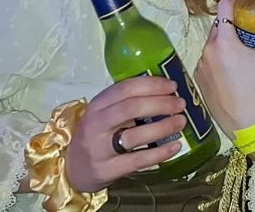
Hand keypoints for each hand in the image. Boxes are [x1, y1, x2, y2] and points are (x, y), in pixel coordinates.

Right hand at [63, 76, 188, 191]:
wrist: (73, 169)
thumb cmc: (96, 136)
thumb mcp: (104, 114)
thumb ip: (126, 103)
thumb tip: (165, 92)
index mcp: (97, 105)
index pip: (124, 89)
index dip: (151, 85)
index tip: (172, 85)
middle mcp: (96, 125)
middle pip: (130, 109)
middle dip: (160, 103)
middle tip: (180, 104)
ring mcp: (100, 149)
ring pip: (134, 136)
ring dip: (163, 127)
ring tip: (181, 122)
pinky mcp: (107, 169)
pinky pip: (138, 160)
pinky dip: (160, 153)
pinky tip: (176, 146)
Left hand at [194, 0, 254, 135]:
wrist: (243, 120)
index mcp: (224, 41)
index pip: (223, 6)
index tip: (244, 1)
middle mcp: (207, 49)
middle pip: (218, 25)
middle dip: (232, 22)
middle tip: (248, 27)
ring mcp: (200, 64)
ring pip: (212, 42)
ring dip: (224, 40)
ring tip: (241, 49)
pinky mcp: (198, 76)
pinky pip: (207, 58)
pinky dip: (217, 57)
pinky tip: (231, 67)